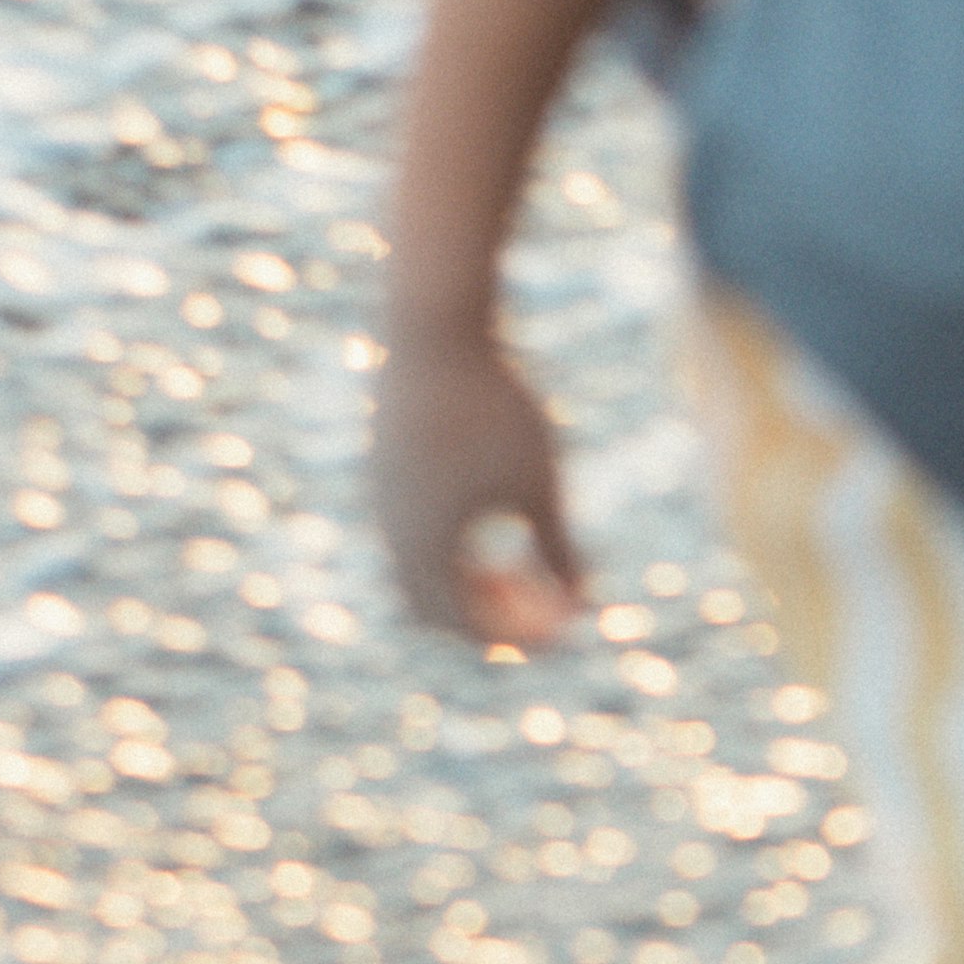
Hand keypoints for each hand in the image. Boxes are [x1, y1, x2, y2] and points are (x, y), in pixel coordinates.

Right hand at [370, 329, 584, 647]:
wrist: (433, 327)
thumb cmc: (494, 407)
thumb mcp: (540, 484)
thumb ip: (558, 550)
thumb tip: (582, 604)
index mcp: (428, 546)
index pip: (468, 624)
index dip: (519, 636)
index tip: (567, 629)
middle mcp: (393, 531)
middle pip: (433, 609)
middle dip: (487, 619)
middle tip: (539, 608)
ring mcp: (382, 499)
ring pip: (419, 571)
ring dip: (467, 583)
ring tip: (519, 568)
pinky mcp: (384, 469)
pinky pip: (411, 533)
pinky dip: (451, 548)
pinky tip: (492, 514)